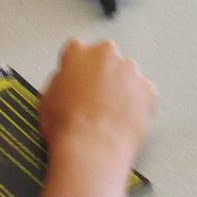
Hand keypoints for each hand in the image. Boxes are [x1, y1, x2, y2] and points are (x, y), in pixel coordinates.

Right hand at [38, 38, 155, 171]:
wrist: (92, 147)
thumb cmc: (68, 126)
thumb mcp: (47, 98)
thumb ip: (61, 81)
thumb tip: (68, 83)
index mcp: (78, 53)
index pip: (78, 49)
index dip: (78, 67)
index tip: (79, 79)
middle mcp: (106, 55)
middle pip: (106, 57)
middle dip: (103, 72)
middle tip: (95, 97)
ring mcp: (130, 71)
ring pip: (128, 74)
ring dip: (122, 87)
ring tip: (111, 113)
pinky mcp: (148, 89)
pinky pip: (145, 92)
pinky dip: (138, 103)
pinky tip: (125, 118)